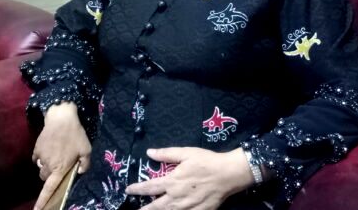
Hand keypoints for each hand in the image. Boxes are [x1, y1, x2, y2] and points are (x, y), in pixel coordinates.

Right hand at [32, 103, 91, 209]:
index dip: (43, 200)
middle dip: (51, 176)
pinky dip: (42, 158)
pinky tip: (50, 149)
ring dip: (47, 167)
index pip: (50, 188)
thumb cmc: (75, 135)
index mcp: (60, 168)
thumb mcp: (86, 149)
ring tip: (56, 155)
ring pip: (41, 169)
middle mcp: (48, 165)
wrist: (61, 118)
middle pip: (45, 178)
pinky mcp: (36, 149)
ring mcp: (41, 157)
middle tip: (60, 166)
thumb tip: (80, 171)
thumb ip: (85, 163)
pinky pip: (37, 159)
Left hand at [125, 147, 254, 209]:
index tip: (128, 190)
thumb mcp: (186, 153)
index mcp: (172, 181)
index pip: (150, 187)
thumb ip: (167, 154)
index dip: (137, 189)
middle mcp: (177, 197)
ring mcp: (188, 206)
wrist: (228, 174)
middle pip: (156, 206)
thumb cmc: (207, 161)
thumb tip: (149, 152)